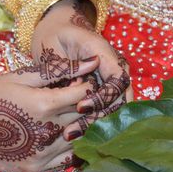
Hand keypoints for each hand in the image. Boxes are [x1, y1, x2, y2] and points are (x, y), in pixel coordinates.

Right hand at [0, 57, 99, 171]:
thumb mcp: (20, 77)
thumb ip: (58, 71)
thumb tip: (93, 62)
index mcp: (44, 105)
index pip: (84, 95)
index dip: (86, 86)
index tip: (78, 83)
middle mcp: (47, 133)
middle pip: (85, 118)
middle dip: (87, 106)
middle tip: (77, 99)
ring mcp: (42, 154)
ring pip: (80, 140)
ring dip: (81, 127)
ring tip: (69, 116)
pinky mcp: (36, 169)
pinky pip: (66, 159)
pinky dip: (69, 147)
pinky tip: (60, 135)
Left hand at [31, 0, 132, 137]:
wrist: (57, 33)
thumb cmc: (54, 37)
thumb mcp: (55, 45)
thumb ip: (67, 65)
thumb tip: (79, 85)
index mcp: (104, 53)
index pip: (117, 79)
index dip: (103, 96)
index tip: (81, 107)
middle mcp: (113, 68)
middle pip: (118, 99)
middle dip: (97, 118)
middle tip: (72, 132)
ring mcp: (110, 81)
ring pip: (111, 109)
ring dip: (92, 126)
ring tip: (70, 137)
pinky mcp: (102, 92)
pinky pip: (103, 111)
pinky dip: (90, 125)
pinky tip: (74, 138)